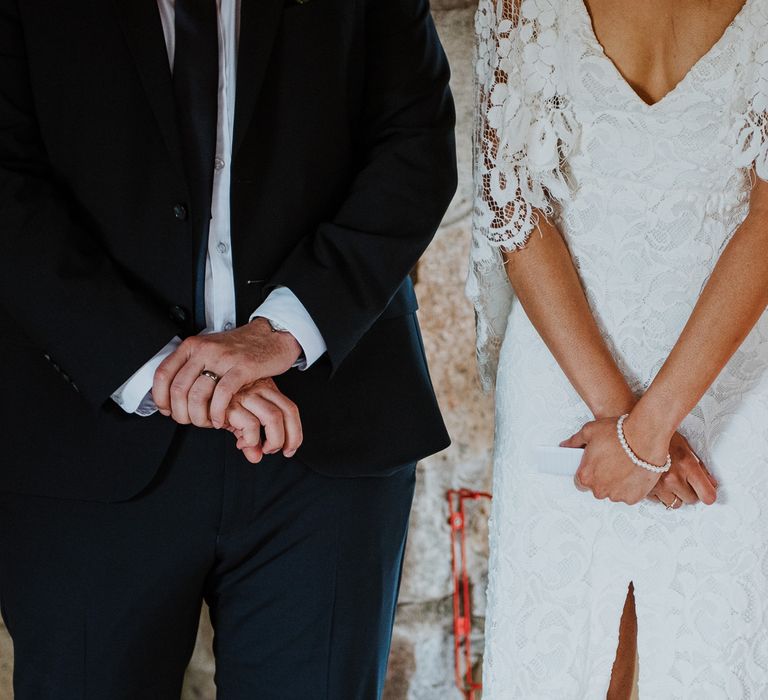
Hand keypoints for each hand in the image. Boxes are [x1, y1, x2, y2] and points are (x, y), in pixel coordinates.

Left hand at [152, 318, 301, 427]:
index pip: (163, 374)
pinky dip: (218, 412)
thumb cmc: (243, 347)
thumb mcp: (211, 350)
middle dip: (181, 413)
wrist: (272, 336)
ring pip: (198, 395)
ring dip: (199, 416)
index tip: (167, 410)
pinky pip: (222, 395)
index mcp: (193, 346)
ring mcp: (223, 358)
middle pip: (179, 389)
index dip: (161, 398)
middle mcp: (205, 350)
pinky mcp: (243, 367)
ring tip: (206, 422)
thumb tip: (172, 392)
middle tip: (189, 421)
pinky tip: (220, 418)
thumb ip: (192, 366)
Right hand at [224, 378, 302, 462]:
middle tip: (278, 452)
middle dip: (290, 437)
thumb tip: (256, 457)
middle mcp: (258, 389)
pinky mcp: (230, 403)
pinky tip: (239, 443)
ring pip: (273, 418)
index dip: (295, 431)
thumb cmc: (216, 403)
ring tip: (261, 450)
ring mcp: (245, 394)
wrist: (190, 389)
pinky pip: (251, 425)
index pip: (290, 409)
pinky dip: (250, 440)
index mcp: (265, 388)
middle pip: (287, 411)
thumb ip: (249, 436)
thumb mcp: (237, 420)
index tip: (290, 449)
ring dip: (273, 441)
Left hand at [561, 417, 662, 504]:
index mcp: (585, 476)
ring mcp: (617, 496)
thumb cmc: (618, 434)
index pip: (579, 482)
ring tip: (625, 465)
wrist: (645, 437)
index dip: (587, 472)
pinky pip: (628, 494)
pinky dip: (631, 486)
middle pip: (597, 488)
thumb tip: (565, 446)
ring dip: (616, 482)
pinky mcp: (633, 498)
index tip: (593, 466)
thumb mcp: (589, 431)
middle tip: (611, 462)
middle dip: (602, 477)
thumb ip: (574, 441)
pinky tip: (633, 471)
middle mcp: (599, 490)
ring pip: (613, 492)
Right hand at [647, 432, 717, 508]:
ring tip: (669, 481)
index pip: (707, 495)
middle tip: (685, 481)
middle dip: (690, 492)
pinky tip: (656, 482)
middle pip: (691, 500)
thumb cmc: (660, 436)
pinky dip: (658, 494)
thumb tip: (710, 483)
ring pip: (673, 503)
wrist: (637, 432)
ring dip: (673, 495)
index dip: (708, 494)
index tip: (707, 492)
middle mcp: (672, 478)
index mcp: (686, 466)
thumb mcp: (685, 447)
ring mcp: (657, 485)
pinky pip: (656, 500)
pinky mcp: (643, 488)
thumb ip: (699, 468)